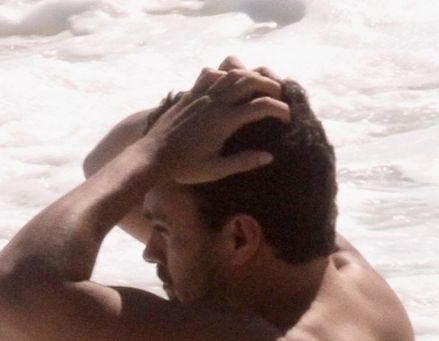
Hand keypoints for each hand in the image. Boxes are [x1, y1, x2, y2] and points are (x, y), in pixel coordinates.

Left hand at [142, 57, 289, 184]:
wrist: (152, 156)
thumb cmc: (183, 168)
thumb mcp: (215, 171)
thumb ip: (242, 162)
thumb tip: (269, 157)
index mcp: (224, 121)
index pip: (261, 106)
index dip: (280, 109)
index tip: (286, 118)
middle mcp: (215, 103)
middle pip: (250, 80)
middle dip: (270, 85)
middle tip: (278, 96)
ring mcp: (201, 94)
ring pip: (232, 71)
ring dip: (250, 75)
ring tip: (258, 85)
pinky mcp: (190, 93)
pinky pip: (210, 73)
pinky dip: (224, 73)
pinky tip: (228, 84)